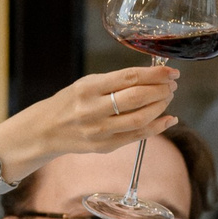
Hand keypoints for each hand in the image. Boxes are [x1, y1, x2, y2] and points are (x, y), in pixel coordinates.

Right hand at [0, 65, 177, 170]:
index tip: (171, 72)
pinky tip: (168, 119)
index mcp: (89, 87)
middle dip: (160, 90)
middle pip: (137, 98)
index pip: (129, 77)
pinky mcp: (104, 146)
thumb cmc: (70, 102)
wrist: (45, 130)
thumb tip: (152, 78)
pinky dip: (156, 127)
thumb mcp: (87, 84)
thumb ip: (115, 82)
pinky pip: (136, 137)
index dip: (155, 75)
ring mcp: (99, 130)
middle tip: (171, 85)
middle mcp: (93, 109)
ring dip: (160, 107)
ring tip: (168, 98)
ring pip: (140, 118)